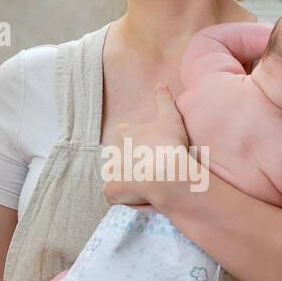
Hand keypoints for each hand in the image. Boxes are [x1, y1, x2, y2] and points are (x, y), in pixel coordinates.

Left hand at [101, 83, 190, 206]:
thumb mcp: (171, 118)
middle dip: (132, 162)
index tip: (153, 151)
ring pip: (116, 174)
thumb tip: (161, 85)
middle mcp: (112, 150)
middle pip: (121, 156)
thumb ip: (164, 100)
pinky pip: (112, 193)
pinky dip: (121, 195)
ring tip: (146, 183)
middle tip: (151, 169)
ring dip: (127, 178)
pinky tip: (136, 195)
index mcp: (124, 132)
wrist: (167, 172)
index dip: (140, 145)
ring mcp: (110, 171)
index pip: (127, 137)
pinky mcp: (111, 189)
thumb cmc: (170, 144)